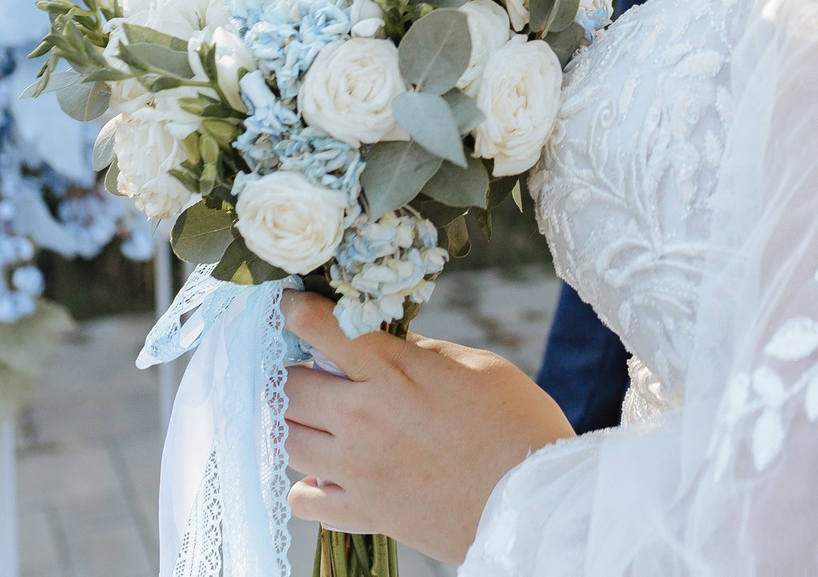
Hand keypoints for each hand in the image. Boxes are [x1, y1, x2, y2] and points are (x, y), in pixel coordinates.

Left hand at [282, 291, 571, 562]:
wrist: (533, 499)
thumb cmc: (517, 424)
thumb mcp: (476, 366)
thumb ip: (422, 352)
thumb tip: (388, 340)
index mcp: (393, 370)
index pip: (319, 327)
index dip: (294, 310)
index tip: (288, 305)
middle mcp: (363, 417)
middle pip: (286, 386)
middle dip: (289, 372)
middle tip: (308, 371)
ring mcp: (357, 468)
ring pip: (284, 440)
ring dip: (294, 425)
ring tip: (317, 421)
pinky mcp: (362, 512)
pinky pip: (301, 499)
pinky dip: (307, 486)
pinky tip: (331, 475)